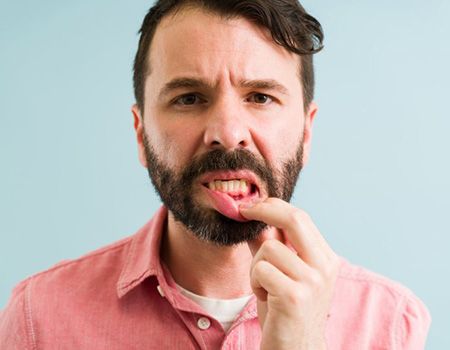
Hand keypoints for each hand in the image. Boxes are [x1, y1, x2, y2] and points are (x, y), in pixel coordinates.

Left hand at [240, 198, 340, 349]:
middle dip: (263, 209)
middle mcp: (325, 267)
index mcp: (325, 258)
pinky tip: (265, 298)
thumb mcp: (281, 272)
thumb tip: (253, 217)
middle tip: (243, 211)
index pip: (301, 218)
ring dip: (255, 266)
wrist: (295, 349)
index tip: (252, 205)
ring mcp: (312, 282)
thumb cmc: (285, 310)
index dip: (273, 206)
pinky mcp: (294, 296)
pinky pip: (260, 269)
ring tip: (264, 286)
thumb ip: (271, 245)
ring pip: (269, 248)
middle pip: (294, 219)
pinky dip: (255, 282)